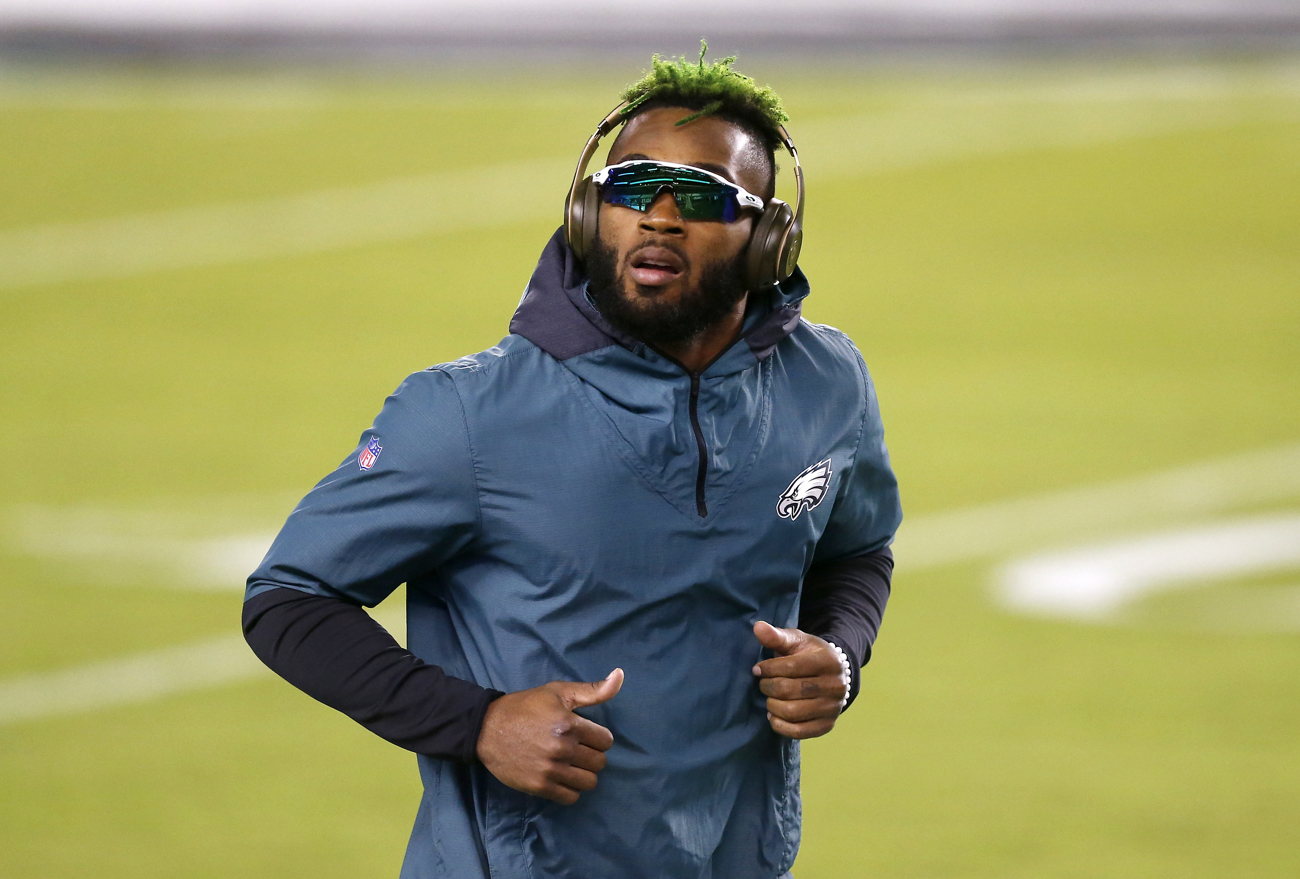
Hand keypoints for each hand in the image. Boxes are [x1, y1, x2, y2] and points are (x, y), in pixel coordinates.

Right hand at [476, 668, 623, 803]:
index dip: (598, 737)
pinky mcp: (539, 786)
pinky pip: (571, 797)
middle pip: (599, 763)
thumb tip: (620, 675)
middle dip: (592, 755)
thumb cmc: (525, 707)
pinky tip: (561, 776)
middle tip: (577, 749)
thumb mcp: (558, 692)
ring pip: (589, 782)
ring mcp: (551, 770)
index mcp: (569, 724)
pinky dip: (570, 789)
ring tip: (570, 764)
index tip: (585, 735)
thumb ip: (592, 690)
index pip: (606, 741)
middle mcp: (562, 749)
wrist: (486, 728)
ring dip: (583, 773)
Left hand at [752, 622, 845, 739]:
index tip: (757, 669)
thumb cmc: (808, 654)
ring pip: (792, 712)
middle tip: (763, 684)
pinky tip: (773, 715)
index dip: (768, 669)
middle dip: (768, 687)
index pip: (791, 667)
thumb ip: (776, 636)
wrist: (833, 673)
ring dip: (772, 706)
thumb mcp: (796, 640)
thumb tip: (757, 627)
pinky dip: (780, 726)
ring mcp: (833, 707)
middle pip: (789, 690)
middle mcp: (836, 685)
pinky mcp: (827, 725)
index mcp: (828, 660)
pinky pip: (799, 732)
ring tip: (769, 698)